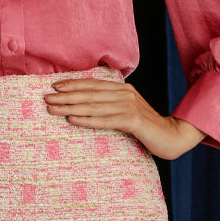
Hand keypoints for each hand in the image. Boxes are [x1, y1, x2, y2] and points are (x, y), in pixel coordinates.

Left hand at [43, 78, 204, 160]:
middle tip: (46, 98)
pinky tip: (72, 119)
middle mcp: (125, 94)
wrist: (173, 136)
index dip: (73, 84)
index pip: (93, 85)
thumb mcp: (126, 111)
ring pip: (94, 106)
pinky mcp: (133, 120)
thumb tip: (85, 105)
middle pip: (90, 94)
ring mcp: (129, 106)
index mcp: (122, 89)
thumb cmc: (146, 127)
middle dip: (66, 96)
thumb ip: (110, 105)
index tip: (54, 86)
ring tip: (53, 108)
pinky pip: (105, 120)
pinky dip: (87, 119)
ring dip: (71, 106)